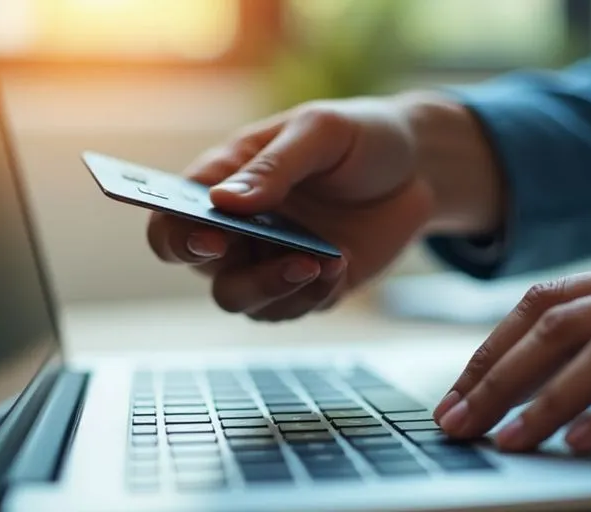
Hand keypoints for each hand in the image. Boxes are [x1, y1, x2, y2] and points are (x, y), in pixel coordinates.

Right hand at [147, 93, 500, 320]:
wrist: (418, 168)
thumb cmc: (360, 138)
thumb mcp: (321, 133)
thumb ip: (275, 167)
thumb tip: (223, 201)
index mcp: (224, 181)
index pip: (172, 219)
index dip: (177, 235)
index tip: (209, 238)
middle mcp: (239, 227)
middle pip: (202, 270)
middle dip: (233, 274)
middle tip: (282, 259)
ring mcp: (271, 259)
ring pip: (243, 300)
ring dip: (277, 289)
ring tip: (319, 264)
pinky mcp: (309, 286)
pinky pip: (293, 308)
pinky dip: (313, 294)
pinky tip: (340, 265)